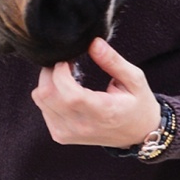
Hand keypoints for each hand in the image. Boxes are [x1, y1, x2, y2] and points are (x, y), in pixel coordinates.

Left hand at [30, 37, 161, 149]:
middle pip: (47, 95)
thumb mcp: (134, 79)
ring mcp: (68, 133)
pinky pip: (43, 110)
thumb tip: (93, 43)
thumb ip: (113, 61)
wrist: (137, 135)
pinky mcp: (61, 135)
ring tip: (66, 77)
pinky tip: (65, 91)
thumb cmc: (138, 105)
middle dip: (50, 72)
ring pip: (41, 101)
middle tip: (66, 64)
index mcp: (103, 112)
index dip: (60, 72)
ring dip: (48, 83)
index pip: (69, 94)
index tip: (67, 59)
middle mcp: (82, 126)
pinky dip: (48, 96)